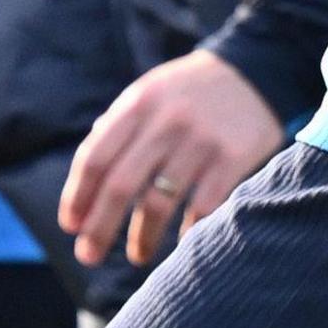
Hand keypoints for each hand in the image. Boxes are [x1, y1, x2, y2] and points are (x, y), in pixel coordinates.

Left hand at [58, 50, 284, 268]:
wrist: (255, 71)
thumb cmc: (189, 93)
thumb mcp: (149, 94)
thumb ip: (116, 130)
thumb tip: (85, 186)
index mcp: (139, 103)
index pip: (95, 157)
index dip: (77, 196)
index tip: (71, 225)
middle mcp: (166, 121)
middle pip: (120, 186)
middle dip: (99, 228)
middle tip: (89, 255)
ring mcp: (200, 140)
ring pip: (158, 203)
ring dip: (142, 238)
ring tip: (138, 255)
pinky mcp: (232, 158)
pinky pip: (202, 208)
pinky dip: (188, 232)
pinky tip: (182, 243)